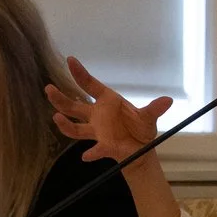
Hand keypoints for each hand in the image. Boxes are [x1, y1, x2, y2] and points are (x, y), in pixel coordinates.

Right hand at [49, 56, 172, 166]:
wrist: (141, 149)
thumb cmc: (141, 128)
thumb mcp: (149, 117)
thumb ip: (155, 109)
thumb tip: (168, 100)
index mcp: (107, 101)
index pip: (90, 85)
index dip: (80, 73)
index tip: (69, 60)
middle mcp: (97, 114)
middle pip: (74, 105)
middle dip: (61, 98)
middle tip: (49, 88)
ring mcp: (96, 130)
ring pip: (75, 127)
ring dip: (65, 124)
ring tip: (56, 118)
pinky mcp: (101, 145)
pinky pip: (94, 150)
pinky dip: (92, 153)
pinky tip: (87, 156)